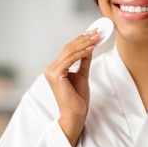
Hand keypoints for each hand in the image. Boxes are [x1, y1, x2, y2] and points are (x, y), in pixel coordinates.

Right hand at [44, 29, 99, 146]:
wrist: (75, 114)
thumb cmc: (77, 99)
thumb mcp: (82, 75)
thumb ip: (84, 61)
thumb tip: (89, 47)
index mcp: (55, 69)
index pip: (68, 50)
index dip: (81, 40)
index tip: (93, 33)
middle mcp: (50, 69)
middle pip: (68, 48)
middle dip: (84, 39)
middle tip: (97, 31)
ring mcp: (51, 71)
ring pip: (69, 52)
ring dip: (85, 43)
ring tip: (97, 37)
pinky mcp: (56, 75)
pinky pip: (70, 59)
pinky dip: (82, 52)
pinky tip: (91, 48)